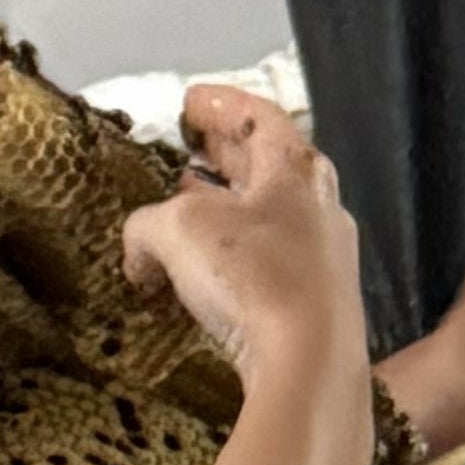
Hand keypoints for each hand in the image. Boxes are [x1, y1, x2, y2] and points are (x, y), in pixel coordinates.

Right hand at [120, 87, 364, 395]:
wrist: (311, 362)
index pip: (258, 117)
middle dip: (224, 154)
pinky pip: (268, 264)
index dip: (220, 104)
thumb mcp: (177, 231)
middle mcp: (318, 205)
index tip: (190, 102)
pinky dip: (232, 257)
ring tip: (184, 208)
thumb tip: (139, 250)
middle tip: (190, 146)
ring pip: (267, 216)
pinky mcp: (318, 302)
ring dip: (224, 209)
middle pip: (267, 165)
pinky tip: (202, 273)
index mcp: (295, 168)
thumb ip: (146, 224)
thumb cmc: (253, 275)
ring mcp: (324, 255)